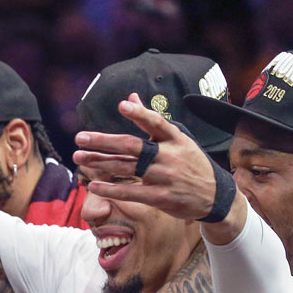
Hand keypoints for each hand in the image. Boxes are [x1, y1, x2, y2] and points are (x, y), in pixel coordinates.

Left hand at [72, 92, 219, 219]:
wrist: (214, 197)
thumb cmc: (190, 164)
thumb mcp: (179, 140)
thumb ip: (151, 120)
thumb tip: (131, 95)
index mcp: (176, 139)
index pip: (157, 123)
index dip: (140, 114)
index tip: (123, 105)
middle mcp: (170, 156)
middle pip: (132, 146)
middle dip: (103, 141)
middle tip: (80, 137)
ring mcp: (164, 177)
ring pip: (126, 167)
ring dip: (99, 162)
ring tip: (78, 156)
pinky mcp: (160, 197)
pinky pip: (131, 192)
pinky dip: (111, 189)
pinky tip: (93, 185)